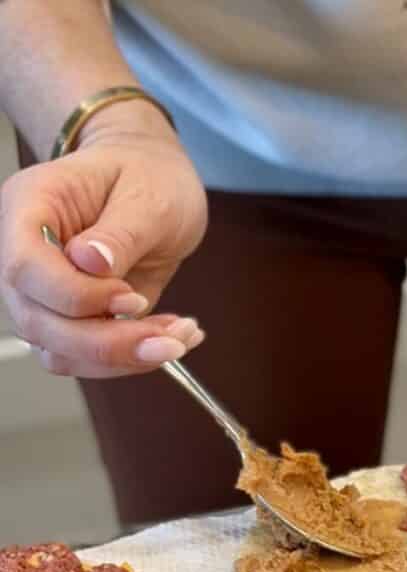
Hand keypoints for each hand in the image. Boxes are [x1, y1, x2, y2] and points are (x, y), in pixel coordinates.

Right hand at [0, 100, 208, 376]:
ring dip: (124, 358)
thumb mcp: (149, 195)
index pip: (24, 267)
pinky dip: (132, 359)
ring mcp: (45, 293)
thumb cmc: (147, 176)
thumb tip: (91, 263)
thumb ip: (121, 231)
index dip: (76, 295)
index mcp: (29, 207)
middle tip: (171, 340)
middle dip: (108, 343)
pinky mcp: (74, 319)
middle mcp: (26, 255)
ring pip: (61, 351)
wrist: (155, 184)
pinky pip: (88, 357)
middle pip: (39, 322)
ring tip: (180, 338)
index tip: (132, 298)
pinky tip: (172, 338)